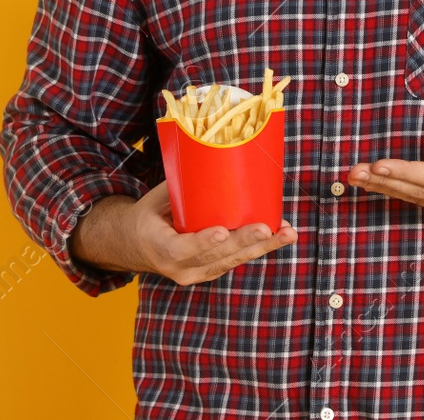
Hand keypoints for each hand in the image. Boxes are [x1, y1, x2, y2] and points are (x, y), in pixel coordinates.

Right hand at [70, 182, 297, 285]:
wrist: (136, 245)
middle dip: (244, 242)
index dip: (203, 241)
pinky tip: (281, 235)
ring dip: (263, 247)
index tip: (222, 231)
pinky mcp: (211, 271)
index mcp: (160, 247)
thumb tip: (208, 150)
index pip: (182, 248)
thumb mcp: (155, 199)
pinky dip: (260, 248)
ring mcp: (196, 273)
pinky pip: (236, 260)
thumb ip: (182, 186)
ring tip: (287, 233)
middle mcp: (179, 268)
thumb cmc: (149, 214)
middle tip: (266, 228)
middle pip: (216, 257)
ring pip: (232, 261)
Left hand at [347, 118, 423, 221]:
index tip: (380, 165)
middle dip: (383, 181)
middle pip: (418, 191)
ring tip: (357, 178)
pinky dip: (399, 194)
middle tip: (353, 173)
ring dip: (385, 189)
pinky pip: (423, 202)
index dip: (405, 172)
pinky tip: (381, 186)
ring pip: (416, 199)